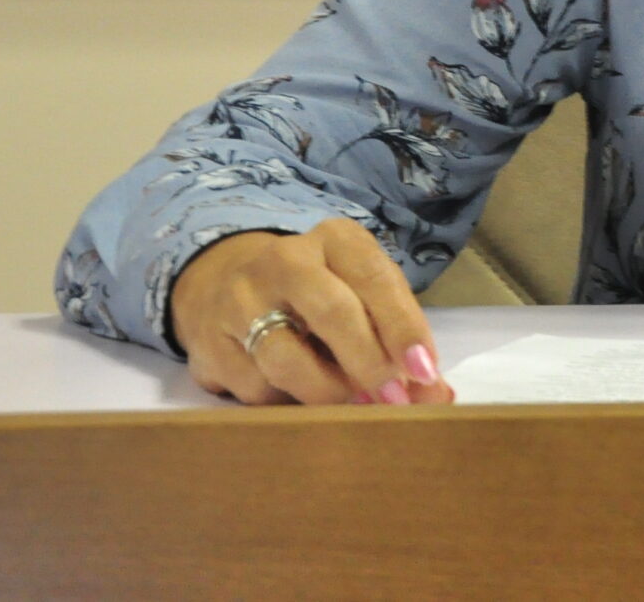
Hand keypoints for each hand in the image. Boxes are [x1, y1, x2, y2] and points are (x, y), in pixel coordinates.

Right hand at [168, 219, 454, 406]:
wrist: (224, 280)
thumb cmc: (318, 290)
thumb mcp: (360, 291)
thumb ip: (397, 334)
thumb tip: (436, 394)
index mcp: (334, 240)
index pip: (374, 278)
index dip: (403, 328)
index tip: (425, 372)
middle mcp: (284, 261)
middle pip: (333, 314)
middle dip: (369, 365)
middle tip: (392, 401)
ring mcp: (239, 301)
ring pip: (287, 361)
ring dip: (327, 394)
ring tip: (348, 403)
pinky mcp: (208, 343)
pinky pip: (255, 389)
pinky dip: (285, 402)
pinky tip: (296, 393)